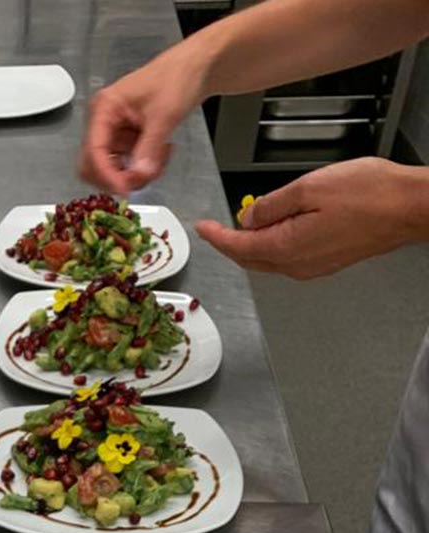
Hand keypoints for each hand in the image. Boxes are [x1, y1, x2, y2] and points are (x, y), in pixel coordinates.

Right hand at [78, 47, 206, 193]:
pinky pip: (126, 167)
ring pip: (111, 171)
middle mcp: (103, 123)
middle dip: (118, 177)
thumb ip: (149, 147)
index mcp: (104, 109)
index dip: (106, 174)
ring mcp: (114, 133)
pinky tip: (161, 154)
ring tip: (161, 158)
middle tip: (146, 175)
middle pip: (94, 166)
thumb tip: (138, 175)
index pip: (94, 150)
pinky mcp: (126, 141)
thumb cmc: (177, 79)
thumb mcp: (164, 114)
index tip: (125, 190)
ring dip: (135, 174)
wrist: (196, 69)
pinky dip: (142, 169)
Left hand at [195, 158, 428, 278]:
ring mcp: (312, 267)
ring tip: (246, 221)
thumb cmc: (370, 195)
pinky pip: (288, 257)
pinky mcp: (326, 262)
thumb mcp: (309, 188)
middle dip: (229, 243)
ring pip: (267, 259)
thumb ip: (272, 205)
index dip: (215, 236)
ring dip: (252, 244)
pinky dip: (273, 244)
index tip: (202, 227)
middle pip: (249, 258)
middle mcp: (296, 265)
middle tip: (215, 227)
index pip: (237, 246)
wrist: (410, 207)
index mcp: (286, 248)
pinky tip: (277, 228)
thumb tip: (249, 217)